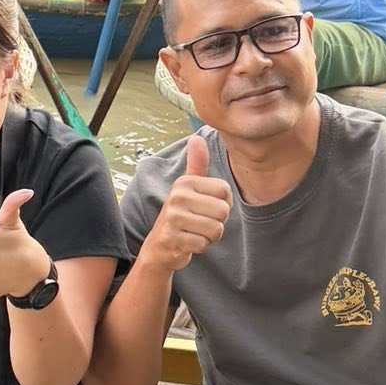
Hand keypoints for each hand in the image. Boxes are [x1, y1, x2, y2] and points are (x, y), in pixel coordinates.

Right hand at [139, 132, 232, 276]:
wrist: (159, 247)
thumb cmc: (181, 216)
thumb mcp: (188, 189)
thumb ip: (196, 164)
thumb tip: (196, 137)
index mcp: (185, 182)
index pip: (225, 191)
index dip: (223, 204)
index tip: (206, 208)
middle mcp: (178, 196)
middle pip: (223, 211)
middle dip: (217, 223)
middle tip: (200, 223)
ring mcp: (173, 217)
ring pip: (216, 229)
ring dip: (209, 236)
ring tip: (194, 232)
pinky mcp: (172, 237)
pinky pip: (204, 244)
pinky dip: (200, 247)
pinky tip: (188, 243)